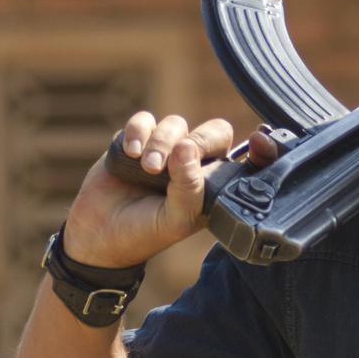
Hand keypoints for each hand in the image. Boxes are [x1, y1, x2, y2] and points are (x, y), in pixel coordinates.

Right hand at [61, 113, 279, 267]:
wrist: (98, 237)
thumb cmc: (144, 234)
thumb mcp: (175, 220)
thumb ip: (189, 189)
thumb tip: (187, 147)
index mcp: (212, 185)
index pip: (242, 157)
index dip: (256, 147)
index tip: (260, 141)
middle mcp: (192, 164)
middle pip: (212, 132)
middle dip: (198, 141)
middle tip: (176, 161)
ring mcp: (163, 150)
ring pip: (176, 123)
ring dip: (162, 142)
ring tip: (148, 169)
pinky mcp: (135, 141)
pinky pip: (143, 121)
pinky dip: (138, 132)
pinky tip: (131, 153)